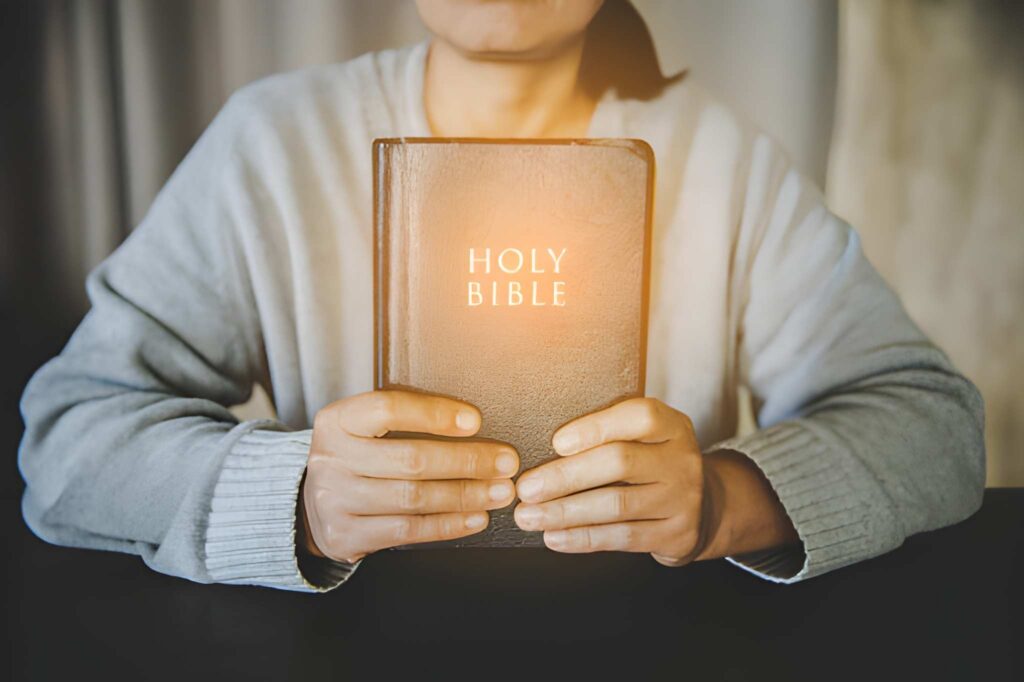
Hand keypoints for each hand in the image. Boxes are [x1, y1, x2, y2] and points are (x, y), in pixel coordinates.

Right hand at [299, 390, 519, 563]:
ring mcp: (336, 501)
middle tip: (505, 462)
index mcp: (337, 421)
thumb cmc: (353, 458)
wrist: (309, 505)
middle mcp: (331, 459)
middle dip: (467, 461)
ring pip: (413, 498)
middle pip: (410, 459)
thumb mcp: (361, 428)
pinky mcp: (346, 536)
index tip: (475, 420)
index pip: (388, 409)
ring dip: (465, 495)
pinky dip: (448, 524)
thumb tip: (470, 423)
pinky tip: (475, 518)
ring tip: (499, 491)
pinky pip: (408, 531)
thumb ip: (402, 419)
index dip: (435, 414)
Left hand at [513, 397, 712, 565]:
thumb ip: (609, 435)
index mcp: (672, 426)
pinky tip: (555, 537)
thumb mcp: (646, 440)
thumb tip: (543, 448)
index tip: (556, 442)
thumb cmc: (655, 466)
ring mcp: (682, 499)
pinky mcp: (676, 534)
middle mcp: (681, 460)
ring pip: (617, 504)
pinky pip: (622, 537)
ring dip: (565, 512)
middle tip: (527, 487)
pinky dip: (583, 538)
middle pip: (620, 462)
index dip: (596, 428)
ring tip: (529, 516)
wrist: (705, 509)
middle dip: (566, 476)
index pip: (639, 417)